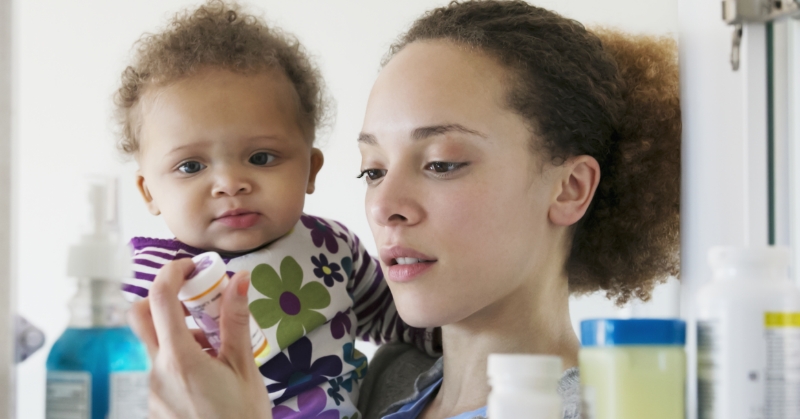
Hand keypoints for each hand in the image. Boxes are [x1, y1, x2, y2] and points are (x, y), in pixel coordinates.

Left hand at [128, 258, 272, 418]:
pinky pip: (155, 366)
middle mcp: (155, 371)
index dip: (173, 272)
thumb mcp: (244, 367)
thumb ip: (236, 321)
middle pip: (139, 315)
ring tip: (209, 344)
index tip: (192, 266)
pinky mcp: (152, 402)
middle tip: (195, 300)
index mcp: (180, 359)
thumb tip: (238, 279)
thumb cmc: (242, 417)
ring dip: (172, 329)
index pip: (161, 298)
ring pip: (148, 342)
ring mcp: (150, 388)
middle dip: (162, 297)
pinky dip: (175, 355)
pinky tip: (204, 370)